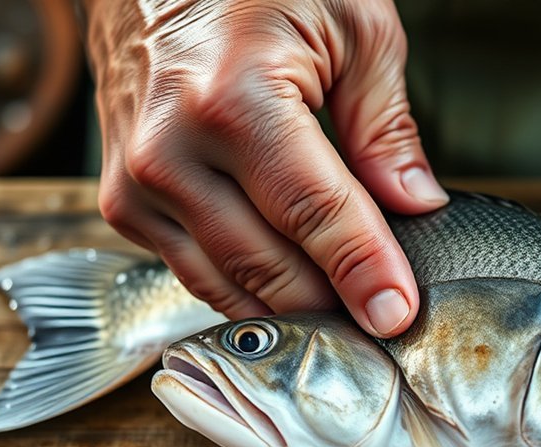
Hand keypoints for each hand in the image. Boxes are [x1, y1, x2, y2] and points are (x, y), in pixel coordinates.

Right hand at [82, 0, 446, 336]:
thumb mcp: (352, 28)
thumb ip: (384, 127)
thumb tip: (415, 204)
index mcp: (232, 101)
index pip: (313, 213)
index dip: (363, 271)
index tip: (397, 315)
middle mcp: (170, 151)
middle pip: (269, 265)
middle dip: (335, 305)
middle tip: (385, 323)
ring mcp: (137, 184)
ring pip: (229, 285)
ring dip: (293, 311)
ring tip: (347, 315)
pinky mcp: (125, 204)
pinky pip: (196, 273)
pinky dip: (248, 290)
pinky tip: (293, 289)